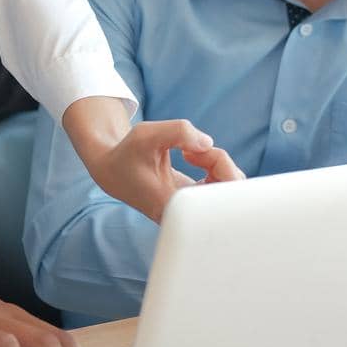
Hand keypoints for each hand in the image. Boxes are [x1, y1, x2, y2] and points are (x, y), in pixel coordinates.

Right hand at [63, 96, 244, 221]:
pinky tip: (194, 156)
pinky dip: (214, 164)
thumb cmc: (128, 153)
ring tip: (190, 151)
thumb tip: (209, 143)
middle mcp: (188, 214)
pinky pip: (222, 185)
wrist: (114, 169)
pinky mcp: (197, 200)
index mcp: (175, 207)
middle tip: (192, 150)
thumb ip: (180, 132)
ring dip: (216, 162)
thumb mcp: (147, 133)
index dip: (220, 167)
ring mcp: (194, 210)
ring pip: (230, 188)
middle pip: (233, 194)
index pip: (221, 198)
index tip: (192, 153)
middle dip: (220, 162)